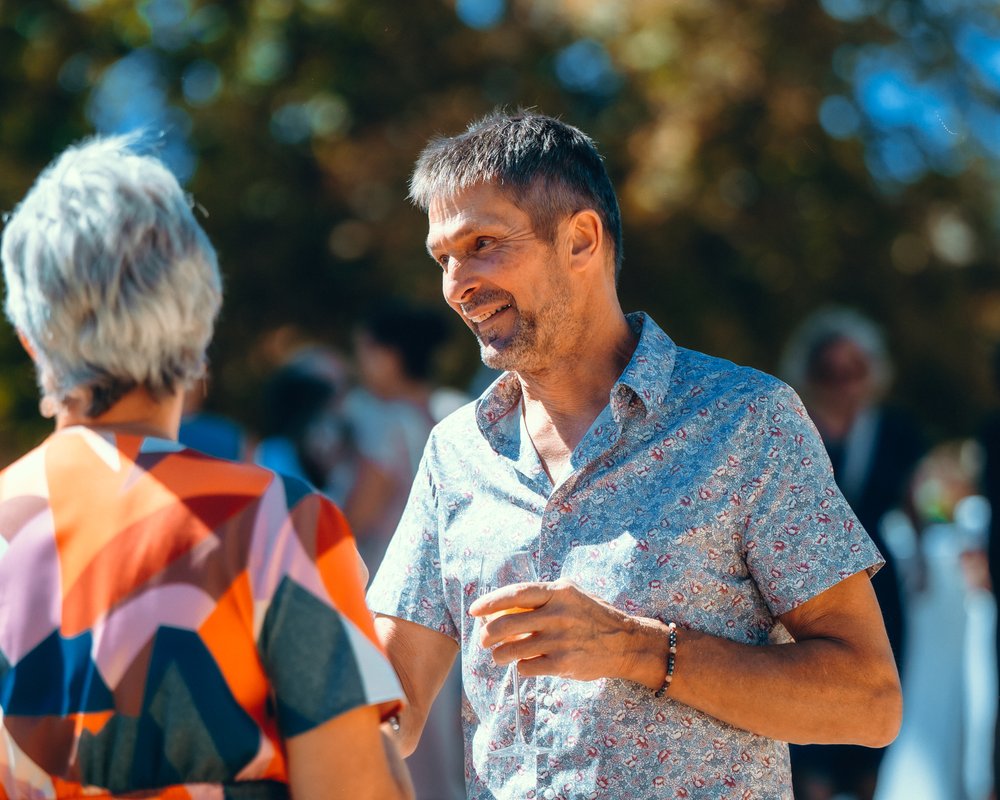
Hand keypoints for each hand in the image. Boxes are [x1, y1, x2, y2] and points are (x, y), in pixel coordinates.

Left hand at [468, 579, 661, 682]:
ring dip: (499, 655)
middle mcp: (558, 614)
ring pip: (513, 650)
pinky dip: (520, 667)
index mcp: (558, 592)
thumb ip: (543, 597)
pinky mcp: (564, 663)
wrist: (626, 643)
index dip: (490, 602)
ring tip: (498, 656)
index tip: (474, 610)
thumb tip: (503, 606)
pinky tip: (524, 665)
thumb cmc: (592, 616)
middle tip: (484, 640)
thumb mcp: (572, 595)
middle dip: (487, 634)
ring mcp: (560, 640)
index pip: (515, 594)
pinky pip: (527, 667)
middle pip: (507, 624)